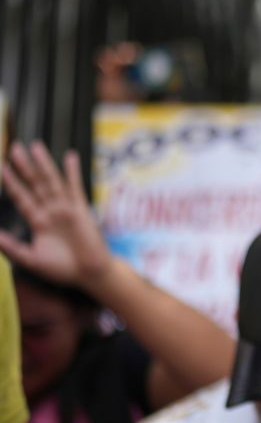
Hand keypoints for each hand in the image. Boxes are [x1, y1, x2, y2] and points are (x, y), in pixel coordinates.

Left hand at [0, 143, 113, 291]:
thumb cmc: (62, 270)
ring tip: (35, 146)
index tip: (1, 167)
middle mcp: (51, 211)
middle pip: (35, 184)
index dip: (11, 182)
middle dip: (25, 167)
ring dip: (44, 164)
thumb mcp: (30, 259)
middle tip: (14, 148)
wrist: (89, 275)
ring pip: (51, 182)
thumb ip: (11, 246)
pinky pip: (75, 188)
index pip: (21, 197)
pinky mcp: (80, 210)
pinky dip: (72, 172)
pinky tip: (70, 156)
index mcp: (38, 222)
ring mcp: (66, 209)